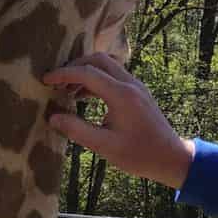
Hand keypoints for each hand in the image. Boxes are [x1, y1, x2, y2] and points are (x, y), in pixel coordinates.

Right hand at [42, 53, 194, 188]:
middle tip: (57, 82)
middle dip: (75, 66)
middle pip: (99, 60)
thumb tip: (52, 117)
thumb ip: (77, 130)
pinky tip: (84, 97)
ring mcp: (137, 87)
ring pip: (108, 66)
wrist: (171, 157)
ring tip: (67, 92)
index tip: (45, 81)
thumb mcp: (105, 146)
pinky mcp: (139, 93)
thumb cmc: (140, 155)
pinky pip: (115, 76)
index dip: (63, 74)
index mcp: (122, 95)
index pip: (87, 73)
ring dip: (86, 73)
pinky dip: (97, 80)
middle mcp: (130, 84)